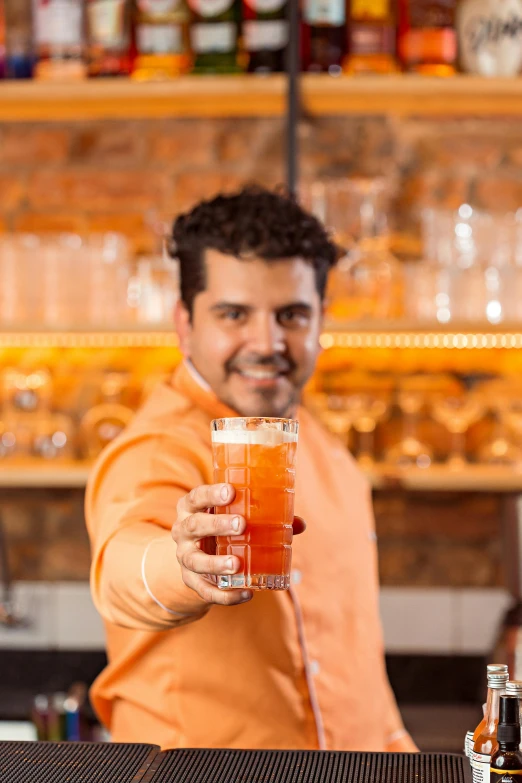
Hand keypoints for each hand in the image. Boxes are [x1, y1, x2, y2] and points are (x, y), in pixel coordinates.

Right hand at [172, 483, 304, 606]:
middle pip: (195, 526)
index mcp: (191, 508)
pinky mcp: (190, 581)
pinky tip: (246, 594)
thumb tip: (299, 524)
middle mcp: (182, 530)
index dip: (211, 494)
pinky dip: (225, 595)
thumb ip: (264, 518)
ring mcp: (183, 557)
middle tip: (241, 524)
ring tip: (236, 564)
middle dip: (217, 524)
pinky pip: (205, 590)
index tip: (231, 491)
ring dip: (215, 563)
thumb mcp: (233, 516)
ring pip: (195, 560)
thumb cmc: (220, 527)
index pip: (197, 496)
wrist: (195, 556)